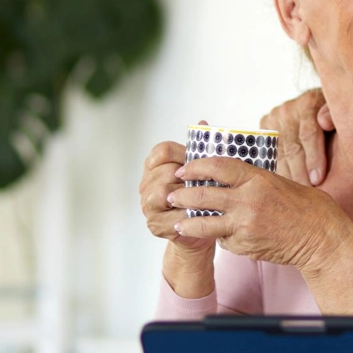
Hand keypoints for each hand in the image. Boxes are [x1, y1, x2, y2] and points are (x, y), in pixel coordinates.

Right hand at [137, 140, 213, 255]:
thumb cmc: (201, 195)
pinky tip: (200, 213)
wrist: (202, 228)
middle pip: (165, 172)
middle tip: (206, 182)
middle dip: (188, 177)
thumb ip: (200, 149)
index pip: (162, 151)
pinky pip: (170, 215)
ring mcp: (148, 205)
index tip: (197, 161)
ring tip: (202, 197)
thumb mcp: (201, 171)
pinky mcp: (155, 224)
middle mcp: (146, 184)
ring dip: (186, 194)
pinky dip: (187, 214)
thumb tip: (203, 123)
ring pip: (163, 191)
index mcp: (154, 166)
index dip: (182, 154)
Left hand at [169, 157, 350, 270]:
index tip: (184, 168)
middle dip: (182, 194)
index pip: (217, 166)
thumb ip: (251, 179)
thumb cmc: (303, 206)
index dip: (196, 166)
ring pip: (204, 223)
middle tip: (171, 194)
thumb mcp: (277, 181)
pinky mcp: (245, 245)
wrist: (319, 236)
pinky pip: (223, 240)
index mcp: (256, 179)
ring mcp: (244, 225)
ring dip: (187, 222)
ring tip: (179, 222)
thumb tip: (225, 174)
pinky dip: (219, 237)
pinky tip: (216, 235)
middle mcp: (247, 201)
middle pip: (203, 195)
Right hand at [259, 88, 333, 185]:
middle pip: (292, 147)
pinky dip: (278, 171)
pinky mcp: (266, 128)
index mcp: (309, 103)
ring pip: (279, 154)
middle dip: (300, 173)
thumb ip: (335, 115)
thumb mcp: (343, 114)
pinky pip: (269, 155)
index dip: (314, 157)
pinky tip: (285, 186)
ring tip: (296, 194)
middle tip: (307, 193)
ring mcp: (274, 118)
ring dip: (289, 176)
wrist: (320, 110)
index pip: (308, 133)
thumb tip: (324, 121)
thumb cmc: (336, 119)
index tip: (318, 179)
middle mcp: (288, 109)